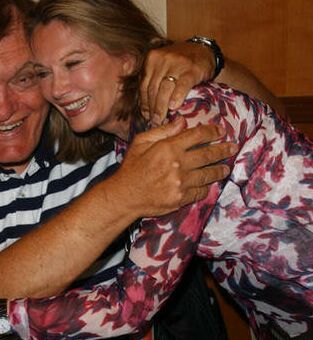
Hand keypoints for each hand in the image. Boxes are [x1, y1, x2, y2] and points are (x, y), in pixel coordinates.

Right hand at [111, 117, 235, 217]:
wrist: (125, 196)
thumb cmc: (131, 168)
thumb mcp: (140, 142)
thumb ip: (162, 131)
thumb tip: (182, 121)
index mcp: (169, 148)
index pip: (197, 135)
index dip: (212, 132)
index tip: (221, 132)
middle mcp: (178, 164)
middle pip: (208, 155)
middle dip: (223, 150)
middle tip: (233, 148)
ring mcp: (181, 183)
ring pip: (207, 175)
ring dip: (219, 170)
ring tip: (225, 168)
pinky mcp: (181, 198)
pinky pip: (200, 192)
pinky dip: (205, 188)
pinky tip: (208, 185)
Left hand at [140, 41, 214, 124]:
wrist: (203, 50)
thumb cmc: (179, 64)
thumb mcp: (163, 68)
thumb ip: (154, 82)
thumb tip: (146, 111)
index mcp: (152, 59)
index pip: (144, 86)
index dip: (144, 104)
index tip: (146, 116)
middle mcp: (162, 59)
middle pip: (153, 89)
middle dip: (153, 109)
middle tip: (154, 122)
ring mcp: (177, 63)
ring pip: (164, 89)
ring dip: (161, 108)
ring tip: (161, 120)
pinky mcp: (192, 70)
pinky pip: (182, 86)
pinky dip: (177, 97)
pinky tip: (174, 107)